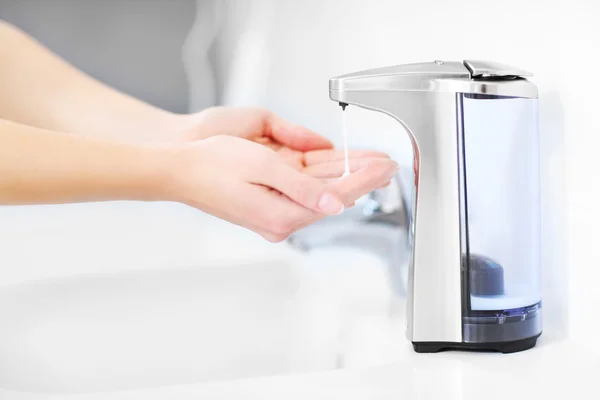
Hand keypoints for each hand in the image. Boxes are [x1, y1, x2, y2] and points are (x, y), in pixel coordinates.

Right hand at [163, 135, 398, 242]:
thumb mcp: (261, 167)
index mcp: (282, 214)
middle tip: (389, 166)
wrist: (180, 172)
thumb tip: (337, 202)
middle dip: (362, 178)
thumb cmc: (212, 166)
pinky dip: (326, 180)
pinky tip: (340, 172)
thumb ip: (303, 187)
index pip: (335, 195)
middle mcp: (281, 219)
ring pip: (322, 193)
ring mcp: (275, 214)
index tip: (386, 168)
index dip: (364, 178)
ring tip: (372, 166)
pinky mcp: (269, 206)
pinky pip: (306, 191)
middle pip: (332, 196)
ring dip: (347, 178)